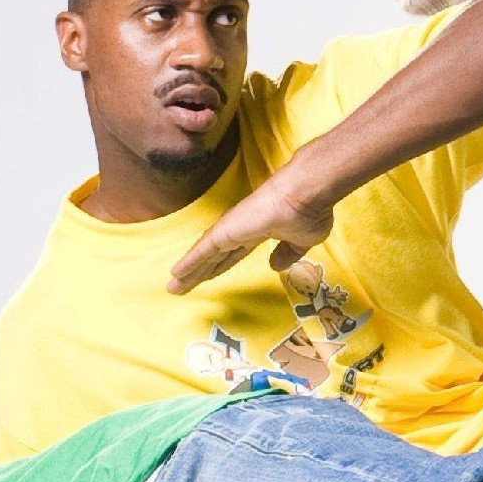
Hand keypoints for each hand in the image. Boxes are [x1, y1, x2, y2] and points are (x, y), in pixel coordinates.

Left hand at [169, 167, 341, 292]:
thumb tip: (275, 265)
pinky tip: (176, 274)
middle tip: (181, 286)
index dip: (220, 265)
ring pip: (205, 254)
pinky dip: (189, 262)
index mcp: (259, 231)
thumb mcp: (302, 241)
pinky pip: (203, 250)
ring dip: (189, 271)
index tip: (208, 276)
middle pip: (214, 256)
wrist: (305, 194)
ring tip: (174, 286)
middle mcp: (240, 230)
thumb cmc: (308, 212)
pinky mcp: (225, 230)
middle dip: (199, 272)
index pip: (233, 253)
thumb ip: (287, 254)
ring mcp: (231, 228)